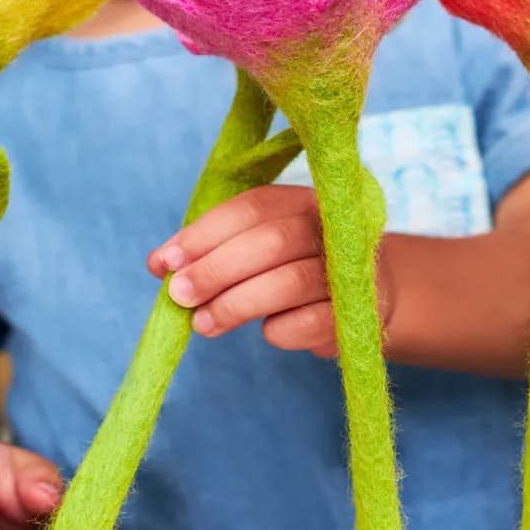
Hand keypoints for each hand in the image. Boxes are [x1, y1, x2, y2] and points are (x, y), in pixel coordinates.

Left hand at [149, 185, 395, 356]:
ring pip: (290, 282)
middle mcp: (333, 226)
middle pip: (272, 241)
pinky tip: (266, 330)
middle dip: (217, 269)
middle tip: (179, 296)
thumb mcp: (256, 247)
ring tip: (203, 324)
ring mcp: (351, 269)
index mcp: (304, 200)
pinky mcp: (360, 312)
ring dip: (237, 304)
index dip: (205, 233)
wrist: (370, 296)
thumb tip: (160, 264)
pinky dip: (279, 329)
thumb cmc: (296, 266)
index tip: (167, 262)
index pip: (253, 207)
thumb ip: (210, 251)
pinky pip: (311, 322)